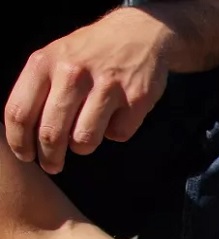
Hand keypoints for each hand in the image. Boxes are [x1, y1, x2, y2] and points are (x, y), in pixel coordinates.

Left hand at [3, 8, 172, 173]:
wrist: (139, 33)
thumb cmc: (89, 54)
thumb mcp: (55, 59)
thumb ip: (38, 90)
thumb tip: (24, 135)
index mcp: (45, 62)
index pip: (19, 113)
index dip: (19, 143)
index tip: (26, 156)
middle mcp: (73, 73)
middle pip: (51, 133)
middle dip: (50, 158)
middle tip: (53, 166)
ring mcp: (107, 85)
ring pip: (85, 140)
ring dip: (84, 146)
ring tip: (86, 138)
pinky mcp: (137, 98)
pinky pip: (118, 134)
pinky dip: (116, 132)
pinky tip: (116, 116)